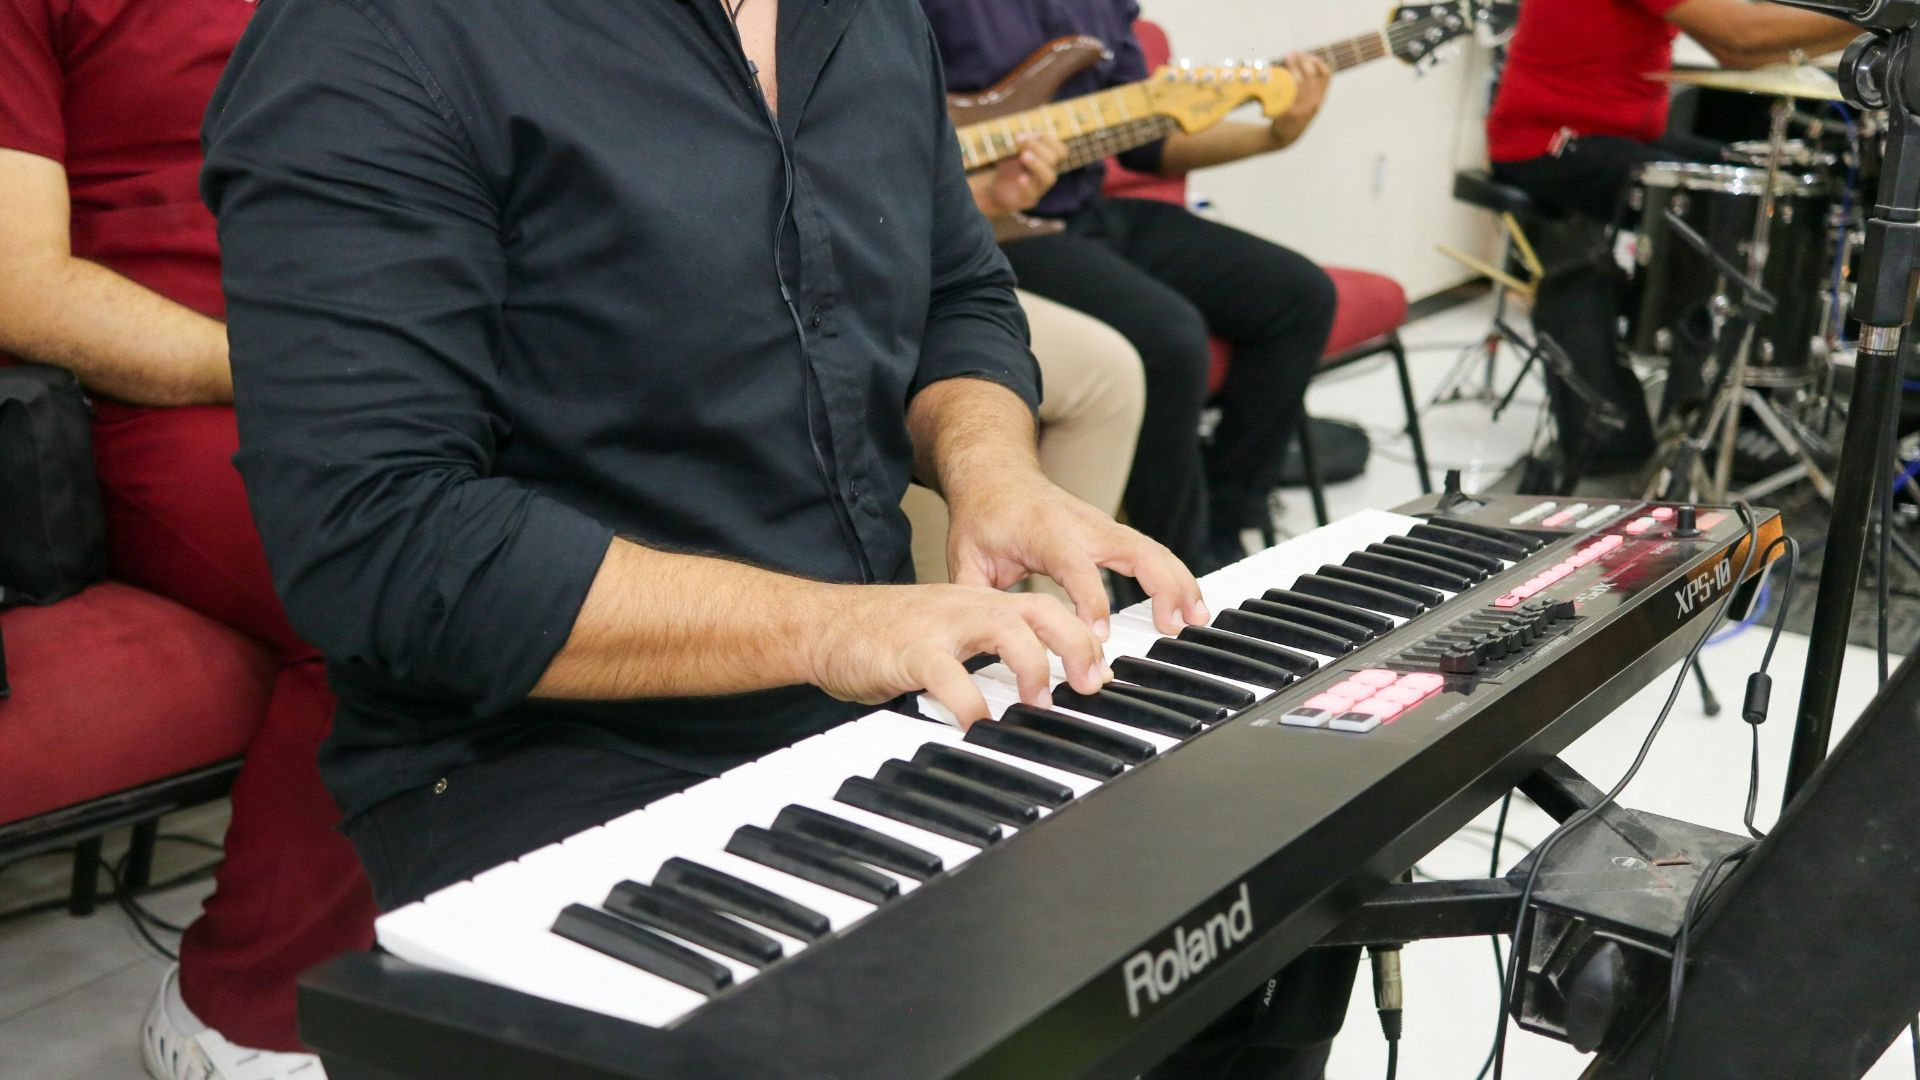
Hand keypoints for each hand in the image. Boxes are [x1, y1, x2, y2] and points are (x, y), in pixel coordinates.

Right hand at [805, 582, 1109, 726]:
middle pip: (1040, 609)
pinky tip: (978, 726)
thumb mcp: (947, 639)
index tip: (1101, 675)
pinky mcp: (910, 651)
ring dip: (1034, 665)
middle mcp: (968, 607)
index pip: (1046, 609)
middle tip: (1093, 684)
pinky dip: (970, 703)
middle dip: (1077, 644)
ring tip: (1040, 702)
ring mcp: (940, 625)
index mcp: (980, 605)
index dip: (1081, 639)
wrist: (823, 626)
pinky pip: (949, 675)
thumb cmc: (885, 638)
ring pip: (1005, 628)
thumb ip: (986, 658)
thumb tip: (1034, 695)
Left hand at [944, 472, 1207, 639]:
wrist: (995, 474)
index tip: (1101, 636)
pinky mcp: (1112, 533)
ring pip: (1152, 550)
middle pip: (1134, 550)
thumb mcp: (965, 557)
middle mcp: (1082, 525)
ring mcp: (1102, 526)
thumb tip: (984, 642)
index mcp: (1045, 531)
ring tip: (1196, 620)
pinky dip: (1174, 576)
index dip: (1090, 600)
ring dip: (1179, 583)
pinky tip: (1189, 605)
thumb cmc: (982, 516)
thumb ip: (975, 598)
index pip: (1075, 566)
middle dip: (1160, 587)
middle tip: (1174, 627)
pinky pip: (1151, 552)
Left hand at [983, 133, 1066, 215]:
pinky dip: (1026, 186)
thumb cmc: (1010, 166)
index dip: (1050, 141)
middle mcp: (1047, 174)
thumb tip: (1023, 136)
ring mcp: (1039, 188)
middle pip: (1053, 160)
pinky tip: (1020, 178)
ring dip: (1037, 164)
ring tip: (1023, 156)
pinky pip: (1032, 194)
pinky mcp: (1028, 200)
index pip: (1061, 151)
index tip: (1033, 134)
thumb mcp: (1013, 152)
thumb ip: (1019, 144)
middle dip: (1038, 147)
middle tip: (1020, 141)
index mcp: (1048, 161)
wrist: (999, 188)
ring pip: (1049, 177)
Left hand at [1269, 52, 1330, 149]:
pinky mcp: (1289, 112)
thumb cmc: (1295, 116)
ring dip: (1293, 66)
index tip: (1309, 55)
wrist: (1284, 137)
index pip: (1326, 75)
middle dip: (1303, 60)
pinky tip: (1279, 72)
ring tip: (1288, 57)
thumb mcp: (1308, 104)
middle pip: (1311, 75)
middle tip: (1294, 52)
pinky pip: (1287, 91)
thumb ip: (1309, 89)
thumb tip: (1304, 65)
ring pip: (1300, 81)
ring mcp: (1302, 108)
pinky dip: (1284, 79)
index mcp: (1320, 99)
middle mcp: (1314, 103)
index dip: (1318, 63)